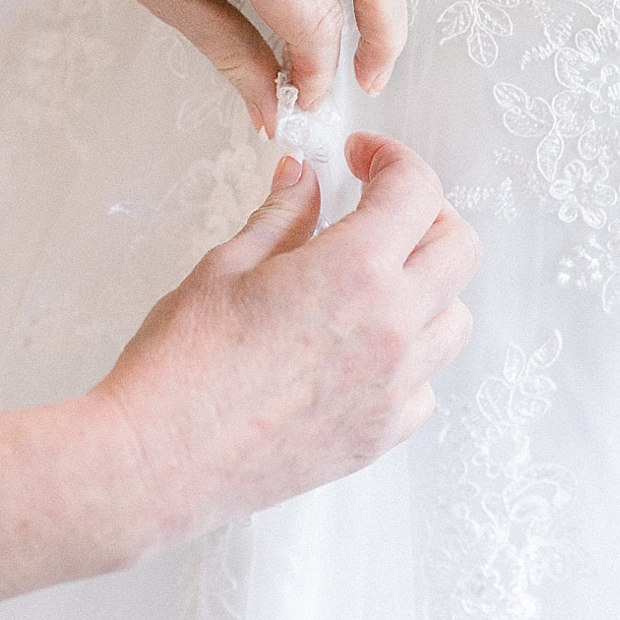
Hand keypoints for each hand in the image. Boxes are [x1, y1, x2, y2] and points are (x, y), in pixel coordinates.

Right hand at [89, 134, 478, 546]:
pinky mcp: (380, 437)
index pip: (417, 190)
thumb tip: (304, 178)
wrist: (160, 461)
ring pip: (454, 319)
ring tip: (371, 281)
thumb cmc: (183, 363)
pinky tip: (359, 348)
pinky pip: (426, 386)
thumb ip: (283, 215)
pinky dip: (408, 358)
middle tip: (377, 208)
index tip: (361, 158)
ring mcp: (393, 389)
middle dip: (426, 212)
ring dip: (425, 286)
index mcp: (356, 271)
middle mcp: (392, 328)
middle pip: (460, 247)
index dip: (392, 158)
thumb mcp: (228, 265)